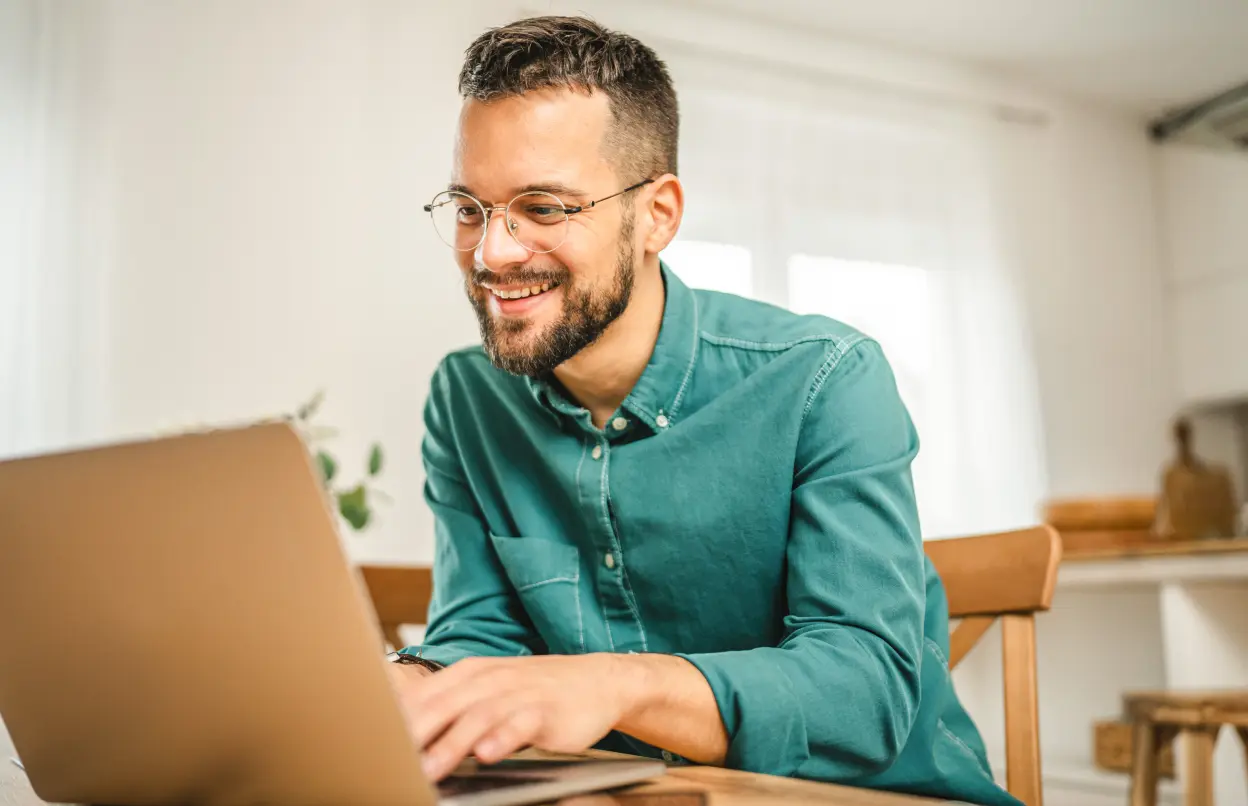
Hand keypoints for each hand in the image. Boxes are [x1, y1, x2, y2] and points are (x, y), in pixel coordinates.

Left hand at [400, 654, 640, 780]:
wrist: (597, 680)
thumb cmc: (536, 690)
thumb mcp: (491, 690)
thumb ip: (453, 706)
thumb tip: (409, 729)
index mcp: (472, 673)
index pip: (427, 695)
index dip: (399, 720)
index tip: (375, 743)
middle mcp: (492, 679)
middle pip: (445, 705)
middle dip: (417, 733)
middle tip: (393, 760)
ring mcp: (520, 693)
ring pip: (479, 717)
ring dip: (453, 744)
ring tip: (431, 769)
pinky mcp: (547, 711)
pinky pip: (521, 724)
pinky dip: (504, 738)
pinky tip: (488, 753)